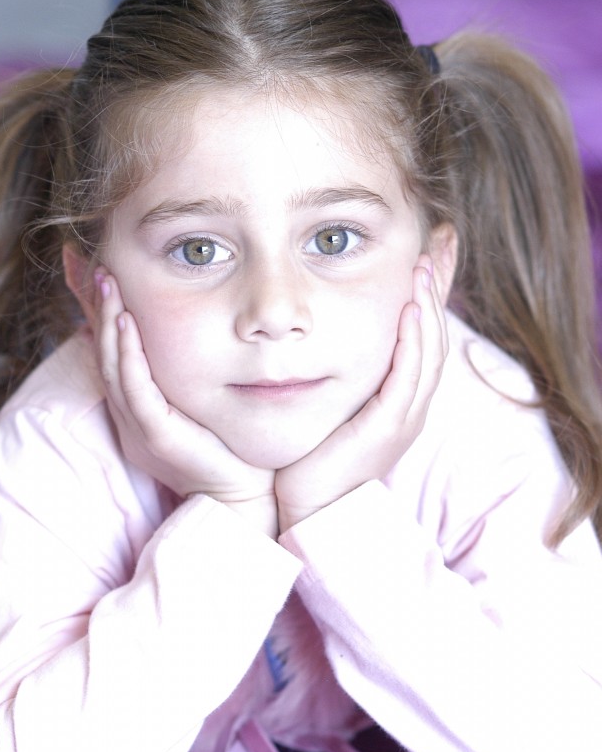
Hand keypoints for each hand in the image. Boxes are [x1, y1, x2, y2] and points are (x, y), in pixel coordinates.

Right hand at [94, 272, 277, 536]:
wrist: (245, 498)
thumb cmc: (230, 449)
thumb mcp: (201, 401)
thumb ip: (188, 371)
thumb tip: (195, 334)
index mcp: (137, 410)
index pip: (110, 354)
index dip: (98, 314)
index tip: (94, 271)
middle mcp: (130, 418)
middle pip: (103, 355)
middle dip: (96, 309)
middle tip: (92, 265)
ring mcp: (139, 429)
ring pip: (112, 368)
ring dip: (108, 322)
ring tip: (107, 282)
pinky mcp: (156, 438)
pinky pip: (135, 390)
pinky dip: (128, 355)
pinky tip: (128, 323)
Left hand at [275, 257, 448, 531]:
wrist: (310, 513)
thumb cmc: (313, 460)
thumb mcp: (330, 404)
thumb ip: (335, 370)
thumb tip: (313, 332)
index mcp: (398, 396)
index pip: (422, 332)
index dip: (431, 289)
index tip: (431, 247)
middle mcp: (409, 404)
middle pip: (434, 333)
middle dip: (439, 284)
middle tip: (440, 239)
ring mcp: (404, 417)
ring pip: (428, 350)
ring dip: (429, 305)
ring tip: (425, 264)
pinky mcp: (388, 428)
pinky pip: (408, 377)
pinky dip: (413, 341)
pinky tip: (410, 310)